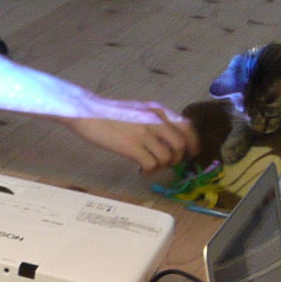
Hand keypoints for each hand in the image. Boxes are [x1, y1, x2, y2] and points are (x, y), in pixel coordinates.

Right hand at [59, 100, 192, 174]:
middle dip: (177, 159)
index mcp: (158, 110)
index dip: (193, 144)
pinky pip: (151, 164)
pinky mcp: (132, 146)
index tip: (189, 154)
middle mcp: (155, 120)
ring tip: (149, 168)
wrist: (87, 113)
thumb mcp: (139, 111)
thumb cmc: (110, 114)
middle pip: (180, 145)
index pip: (187, 127)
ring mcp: (144, 133)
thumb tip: (170, 140)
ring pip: (167, 157)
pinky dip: (148, 172)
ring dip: (161, 167)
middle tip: (166, 164)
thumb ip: (155, 121)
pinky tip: (140, 170)